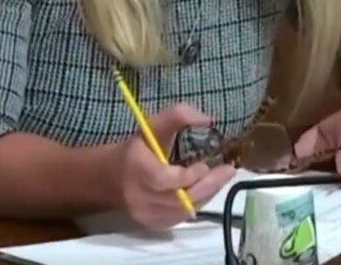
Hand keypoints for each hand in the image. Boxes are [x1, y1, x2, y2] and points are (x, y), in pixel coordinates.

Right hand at [111, 103, 236, 228]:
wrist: (111, 178)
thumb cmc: (137, 149)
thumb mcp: (153, 126)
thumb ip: (178, 115)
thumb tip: (208, 119)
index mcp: (138, 170)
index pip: (163, 180)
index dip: (187, 176)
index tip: (203, 165)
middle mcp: (141, 197)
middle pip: (180, 199)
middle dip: (208, 185)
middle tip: (228, 170)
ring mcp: (148, 215)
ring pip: (185, 210)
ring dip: (207, 193)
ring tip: (221, 177)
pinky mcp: (155, 225)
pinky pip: (182, 218)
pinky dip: (197, 203)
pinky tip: (205, 189)